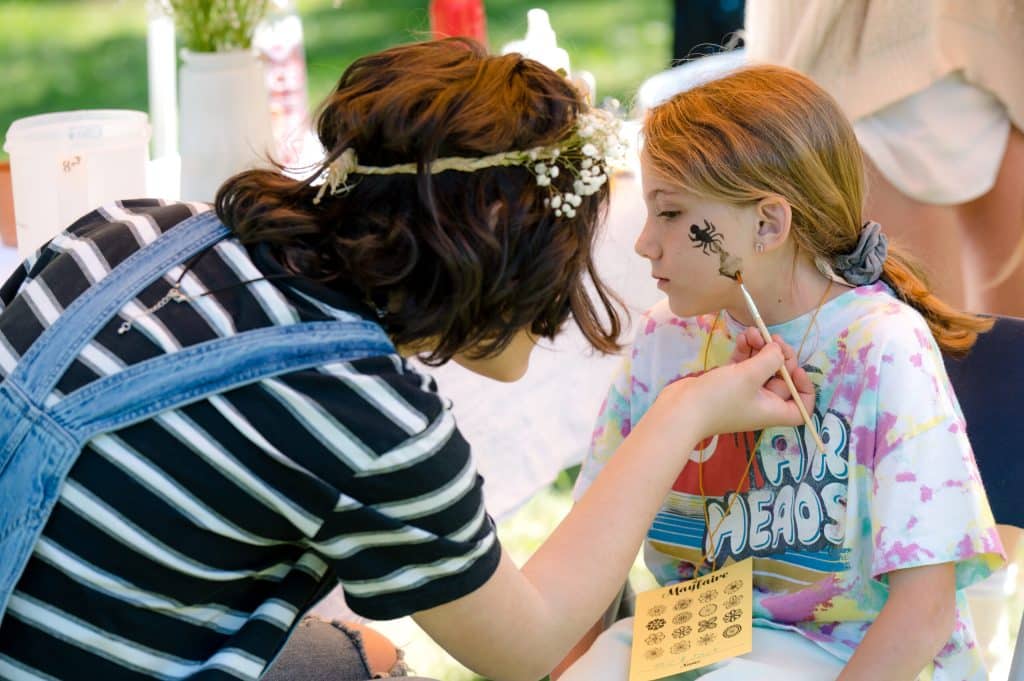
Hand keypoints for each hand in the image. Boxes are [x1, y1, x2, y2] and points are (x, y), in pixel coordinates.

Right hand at [655, 337, 814, 439]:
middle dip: (779, 357)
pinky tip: (742, 336)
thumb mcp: (750, 376)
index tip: (795, 370)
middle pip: (781, 379)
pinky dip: (745, 351)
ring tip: (753, 331)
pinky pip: (743, 365)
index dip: (804, 388)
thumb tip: (778, 349)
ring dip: (760, 348)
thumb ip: (770, 359)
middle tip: (773, 339)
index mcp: (773, 409)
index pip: (801, 407)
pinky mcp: (727, 383)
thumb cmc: (719, 399)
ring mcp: (743, 392)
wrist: (681, 411)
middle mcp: (761, 402)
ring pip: (761, 368)